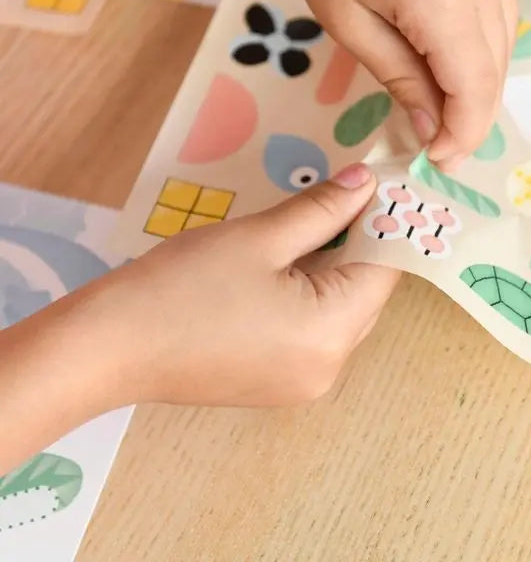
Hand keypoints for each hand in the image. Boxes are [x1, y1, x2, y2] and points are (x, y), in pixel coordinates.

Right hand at [0, 164, 397, 470]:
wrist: (106, 348)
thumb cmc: (184, 285)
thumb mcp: (260, 237)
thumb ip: (323, 209)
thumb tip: (368, 182)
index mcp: (332, 334)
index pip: (385, 269)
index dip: (388, 222)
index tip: (384, 182)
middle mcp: (329, 368)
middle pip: (366, 293)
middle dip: (361, 242)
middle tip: (346, 193)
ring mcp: (303, 382)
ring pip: (341, 312)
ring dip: (335, 267)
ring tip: (316, 222)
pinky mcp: (277, 383)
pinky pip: (314, 331)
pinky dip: (312, 295)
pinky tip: (289, 262)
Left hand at [270, 0, 516, 169]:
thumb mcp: (349, 23)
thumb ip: (401, 79)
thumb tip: (434, 129)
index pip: (474, 87)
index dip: (463, 133)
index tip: (439, 159)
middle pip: (495, 68)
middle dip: (470, 114)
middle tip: (440, 141)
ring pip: (504, 40)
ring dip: (478, 79)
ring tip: (444, 100)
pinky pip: (500, 6)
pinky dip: (481, 40)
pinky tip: (452, 51)